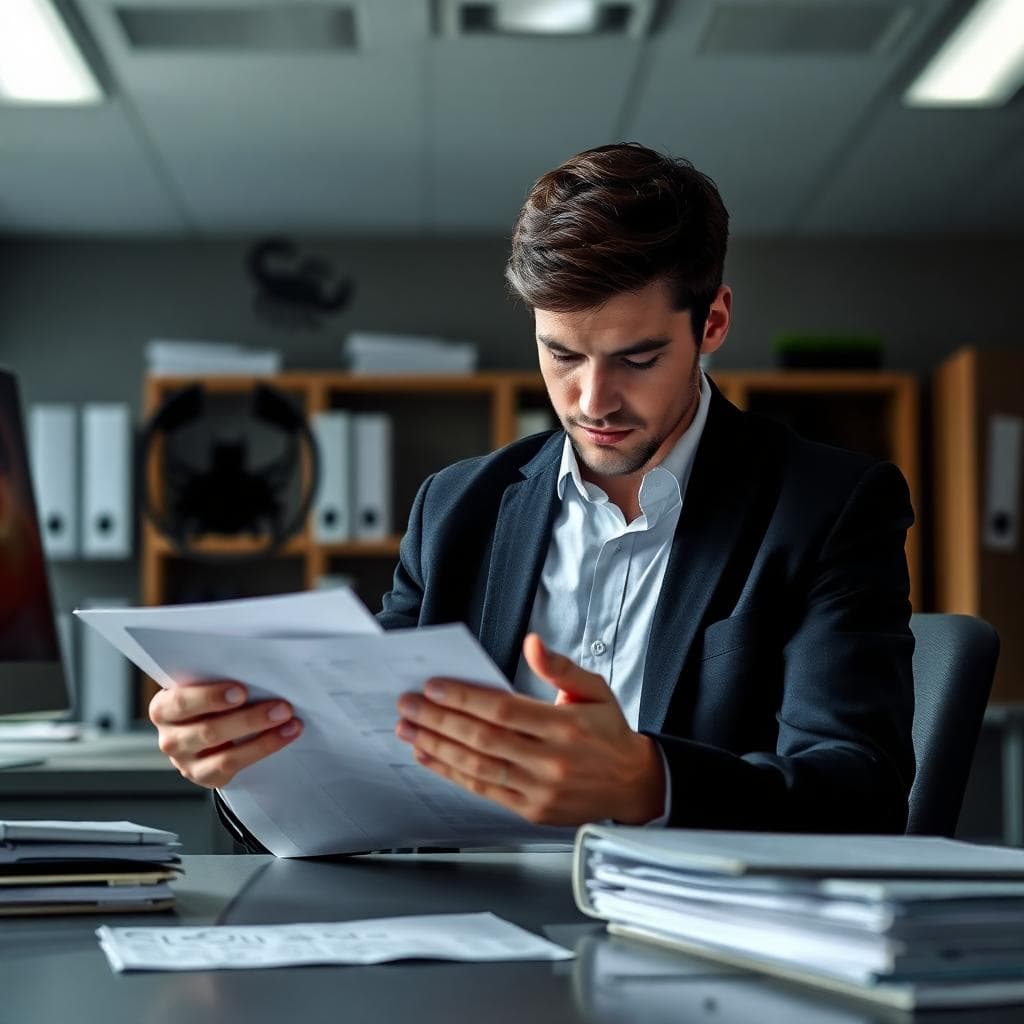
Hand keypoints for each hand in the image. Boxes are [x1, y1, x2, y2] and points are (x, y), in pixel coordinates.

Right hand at [148, 682, 301, 788]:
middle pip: (208, 731)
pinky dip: (264, 749)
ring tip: (289, 722)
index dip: (211, 697)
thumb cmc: (207, 699)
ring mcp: (186, 762)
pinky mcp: (205, 777)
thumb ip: (217, 678)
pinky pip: (235, 767)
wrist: (206, 729)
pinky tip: (285, 735)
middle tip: (282, 707)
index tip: (242, 691)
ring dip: (264, 739)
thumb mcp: (203, 685)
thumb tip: (255, 667)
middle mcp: (170, 738)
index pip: (181, 703)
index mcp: (163, 708)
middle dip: (249, 719)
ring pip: (225, 756)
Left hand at [394, 633, 664, 825]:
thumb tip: (532, 643)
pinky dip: (452, 774)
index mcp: (564, 726)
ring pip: (477, 767)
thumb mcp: (594, 688)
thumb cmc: (608, 732)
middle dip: (439, 720)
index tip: (433, 687)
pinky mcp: (531, 810)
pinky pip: (484, 790)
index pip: (503, 709)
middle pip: (483, 739)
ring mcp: (540, 790)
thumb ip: (559, 666)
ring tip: (410, 729)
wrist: (633, 784)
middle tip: (408, 705)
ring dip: (437, 747)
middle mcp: (551, 761)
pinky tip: (430, 758)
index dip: (463, 698)